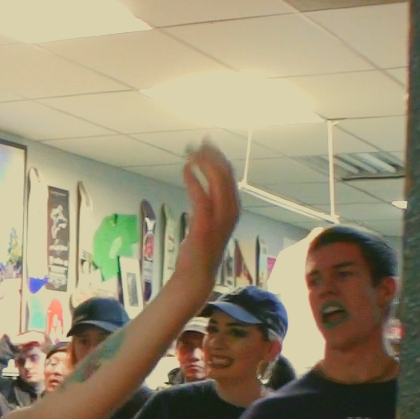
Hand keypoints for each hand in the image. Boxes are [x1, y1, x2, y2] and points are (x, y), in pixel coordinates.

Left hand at [170, 142, 240, 284]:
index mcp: (234, 207)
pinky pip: (201, 196)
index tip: (205, 144)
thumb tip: (202, 184)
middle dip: (212, 155)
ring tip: (191, 152)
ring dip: (204, 163)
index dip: (218, 156)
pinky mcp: (205, 225)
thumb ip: (210, 204)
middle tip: (197, 143)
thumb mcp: (209, 221)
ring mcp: (221, 219)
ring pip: (217, 181)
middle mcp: (232, 210)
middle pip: (225, 174)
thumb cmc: (200, 249)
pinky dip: (194, 180)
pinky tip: (185, 169)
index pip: (229, 175)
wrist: (196, 275)